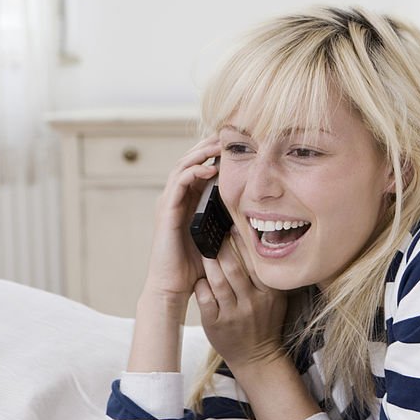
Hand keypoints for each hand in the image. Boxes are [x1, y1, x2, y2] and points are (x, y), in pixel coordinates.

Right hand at [141, 134, 221, 303]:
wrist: (174, 286)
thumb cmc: (197, 266)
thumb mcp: (218, 236)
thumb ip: (228, 220)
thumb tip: (253, 211)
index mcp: (188, 200)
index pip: (200, 166)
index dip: (214, 152)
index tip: (236, 142)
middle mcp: (176, 197)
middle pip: (190, 160)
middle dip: (208, 145)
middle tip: (228, 133)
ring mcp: (169, 202)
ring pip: (182, 166)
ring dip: (201, 153)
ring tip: (219, 144)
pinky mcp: (167, 211)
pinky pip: (178, 183)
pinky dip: (192, 172)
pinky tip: (208, 168)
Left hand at [194, 226, 288, 370]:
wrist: (256, 356)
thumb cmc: (264, 322)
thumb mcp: (275, 299)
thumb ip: (267, 275)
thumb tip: (258, 243)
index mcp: (269, 294)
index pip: (255, 262)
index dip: (243, 243)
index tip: (233, 226)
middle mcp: (252, 303)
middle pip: (234, 269)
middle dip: (221, 247)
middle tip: (213, 233)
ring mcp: (233, 314)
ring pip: (217, 282)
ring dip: (208, 263)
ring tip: (203, 249)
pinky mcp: (216, 324)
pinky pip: (205, 298)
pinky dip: (200, 285)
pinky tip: (199, 276)